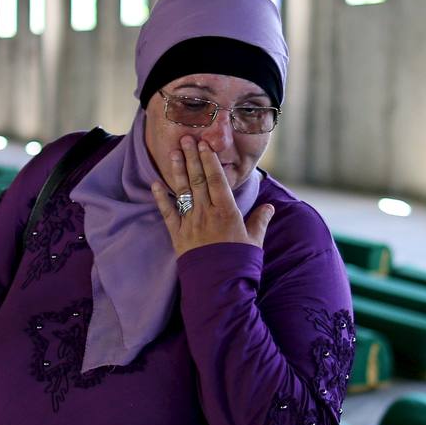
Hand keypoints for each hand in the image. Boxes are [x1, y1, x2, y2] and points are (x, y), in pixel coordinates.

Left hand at [150, 136, 273, 256]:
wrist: (219, 287)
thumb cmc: (239, 264)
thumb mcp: (254, 241)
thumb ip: (260, 221)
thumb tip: (270, 207)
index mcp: (226, 212)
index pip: (216, 180)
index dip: (210, 160)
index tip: (205, 145)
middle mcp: (206, 213)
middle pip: (198, 180)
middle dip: (192, 157)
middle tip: (186, 138)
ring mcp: (190, 223)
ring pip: (183, 191)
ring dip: (178, 170)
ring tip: (174, 152)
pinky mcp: (178, 236)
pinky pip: (168, 213)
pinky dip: (161, 198)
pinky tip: (155, 184)